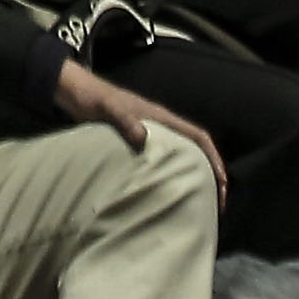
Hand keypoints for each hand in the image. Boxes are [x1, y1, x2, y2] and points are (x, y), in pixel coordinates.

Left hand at [52, 59, 222, 197]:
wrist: (76, 94)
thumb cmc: (93, 99)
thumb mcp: (108, 109)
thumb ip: (124, 121)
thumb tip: (144, 140)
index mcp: (161, 118)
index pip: (198, 136)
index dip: (214, 158)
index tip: (222, 182)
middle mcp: (161, 127)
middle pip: (195, 150)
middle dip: (210, 174)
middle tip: (215, 204)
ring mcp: (151, 135)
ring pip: (181, 156)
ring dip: (193, 176)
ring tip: (198, 204)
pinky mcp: (138, 143)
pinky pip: (163, 161)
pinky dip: (171, 176)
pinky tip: (167, 194)